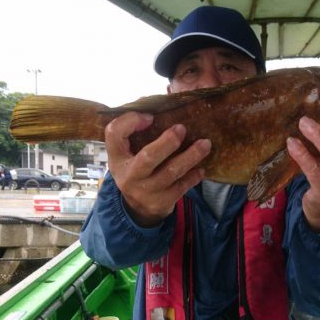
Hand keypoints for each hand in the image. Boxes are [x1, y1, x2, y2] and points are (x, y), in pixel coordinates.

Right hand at [105, 112, 210, 226]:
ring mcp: (146, 191)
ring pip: (171, 172)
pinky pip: (182, 186)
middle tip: (182, 128)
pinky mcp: (162, 202)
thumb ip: (133, 132)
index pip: (114, 134)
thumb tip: (152, 112)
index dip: (130, 121)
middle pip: (148, 157)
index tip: (150, 117)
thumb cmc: (135, 169)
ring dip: (191, 156)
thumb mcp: (126, 153)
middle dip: (168, 142)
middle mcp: (129, 175)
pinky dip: (194, 176)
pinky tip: (201, 167)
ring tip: (205, 144)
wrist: (138, 207)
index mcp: (117, 157)